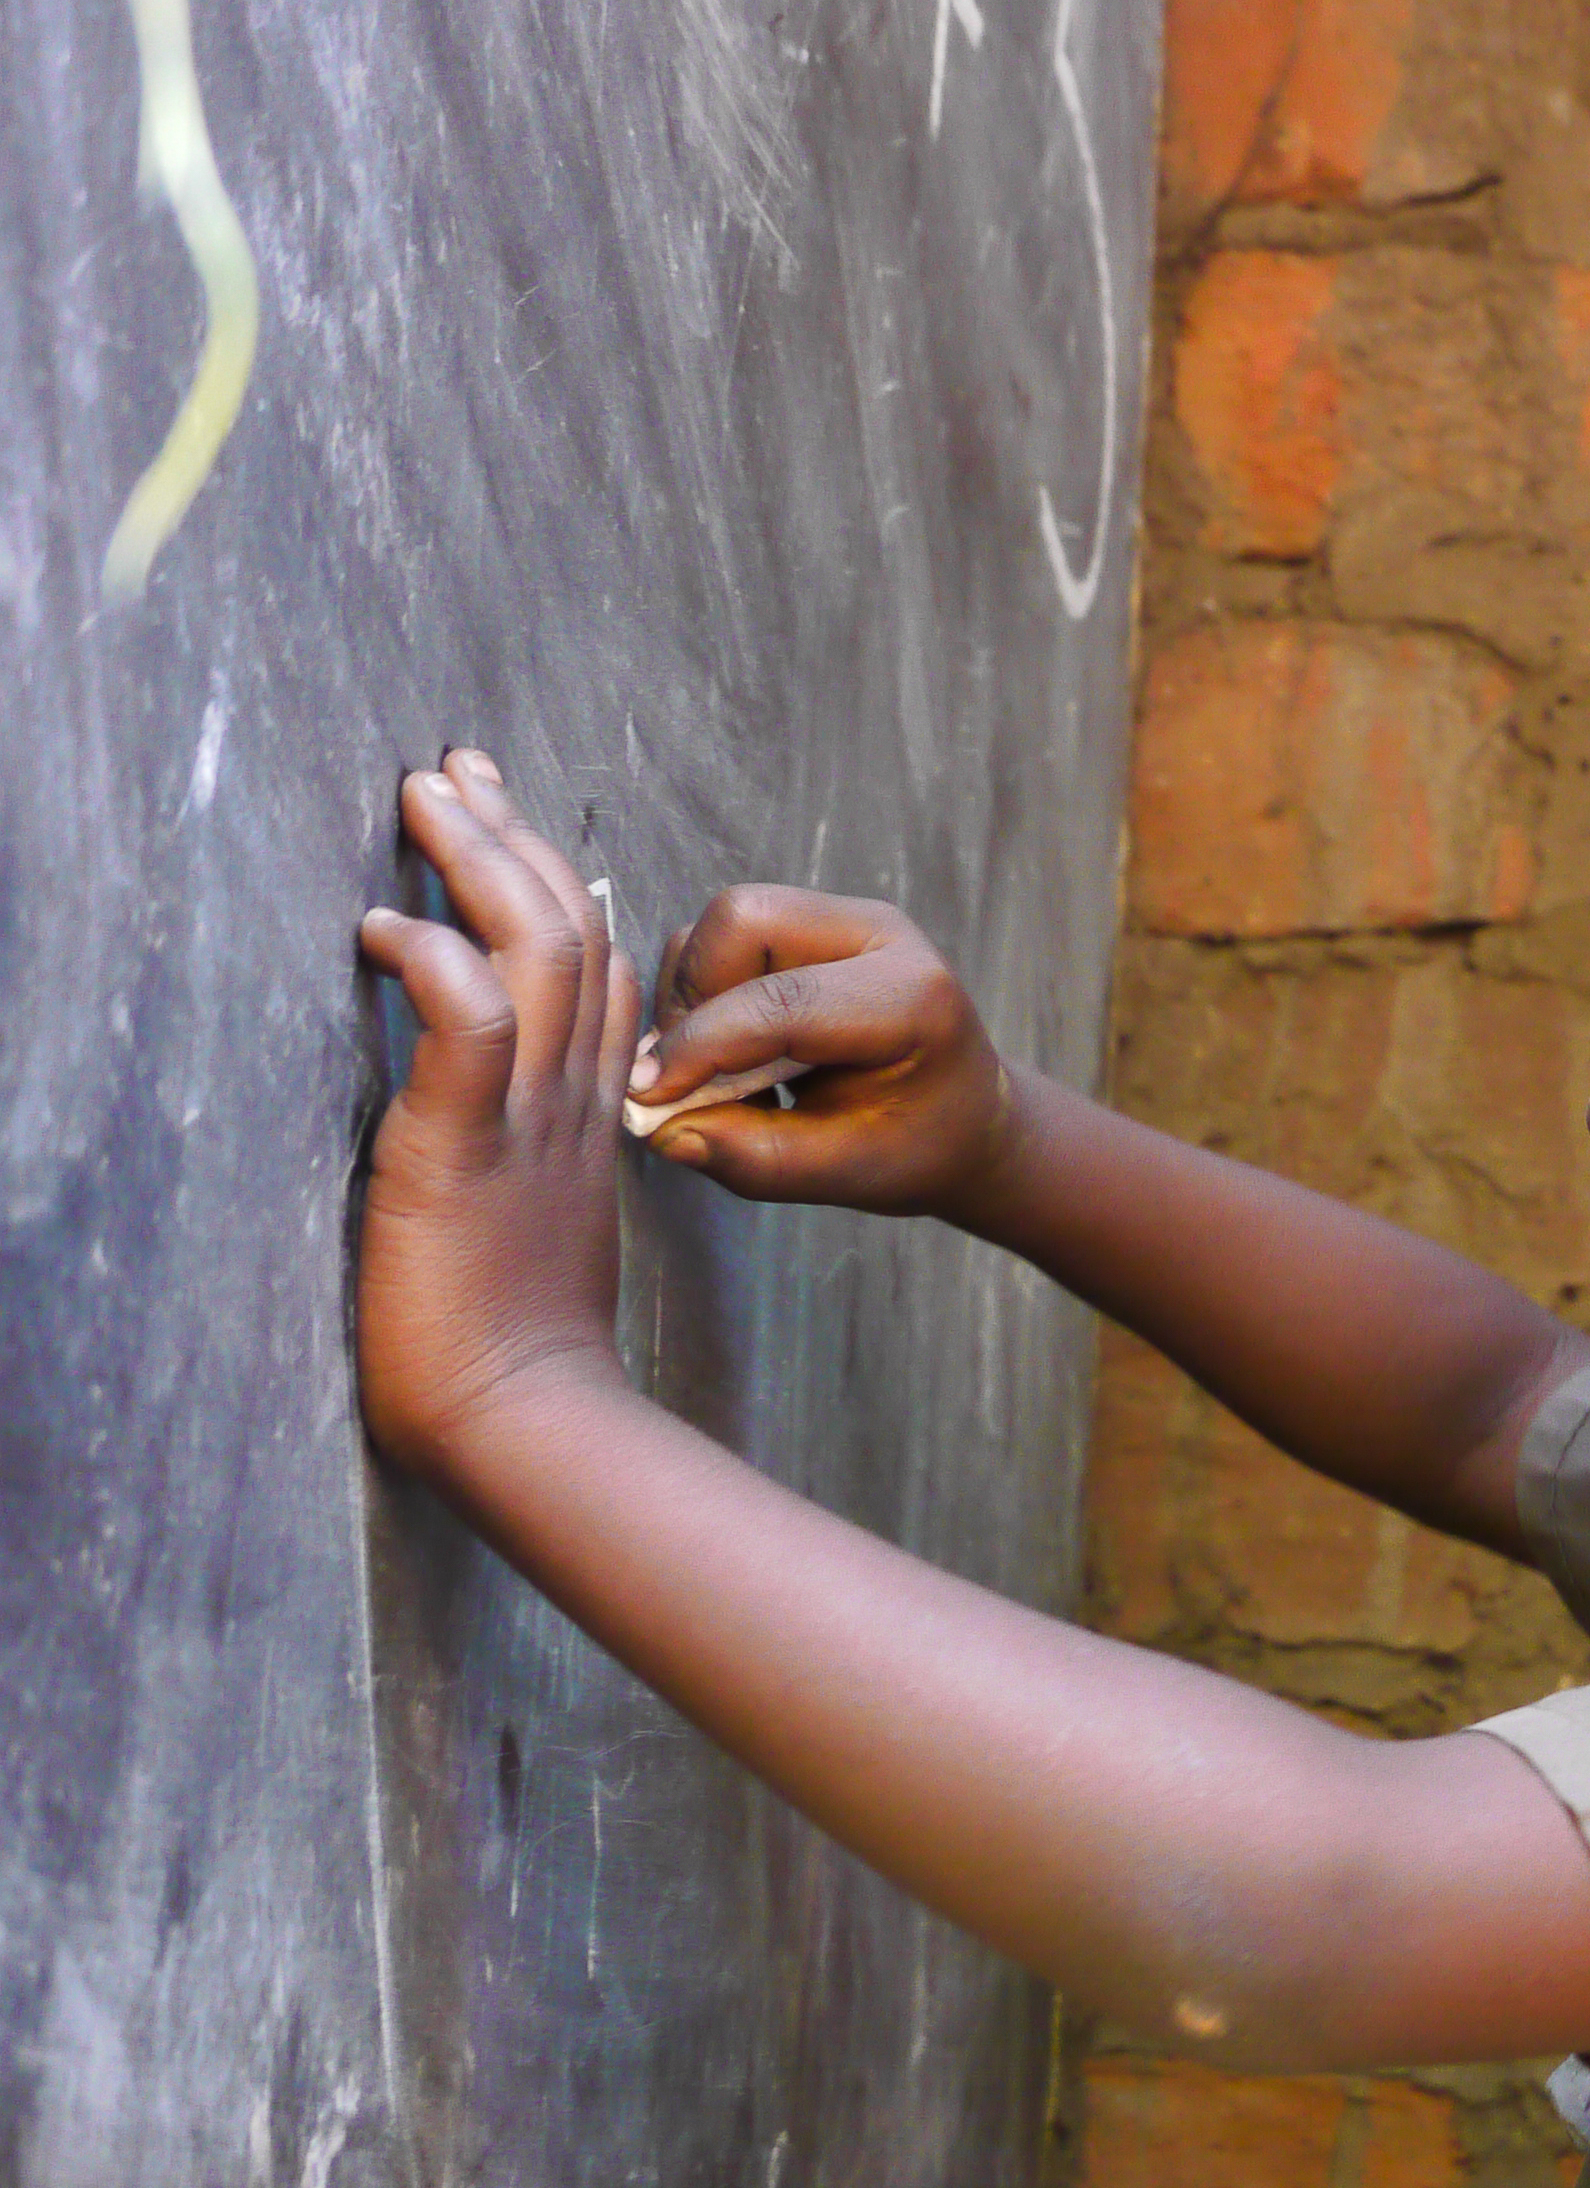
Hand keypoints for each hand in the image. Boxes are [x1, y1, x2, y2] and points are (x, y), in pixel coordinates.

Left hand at [354, 753, 641, 1476]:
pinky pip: (466, 1028)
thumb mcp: (544, 1219)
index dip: (557, 880)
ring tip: (425, 797)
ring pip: (535, 953)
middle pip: (573, 932)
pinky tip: (387, 929)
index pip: (605, 970)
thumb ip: (539, 1144)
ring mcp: (528, 1121)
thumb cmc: (520, 1347)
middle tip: (457, 769)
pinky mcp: (463, 1148)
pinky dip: (435, 963)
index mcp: (601, 1115)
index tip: (506, 817)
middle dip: (512, 836)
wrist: (528, 1419)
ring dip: (478, 863)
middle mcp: (580, 1100)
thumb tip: (493, 1091)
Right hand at [629, 886, 1014, 1216]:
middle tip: (690, 1077)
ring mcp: (846, 918)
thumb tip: (661, 1130)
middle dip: (694, 998)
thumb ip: (758, 1158)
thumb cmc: (920, 1147)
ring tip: (726, 1071)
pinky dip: (709, 992)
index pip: (782, 1002)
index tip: (647, 1096)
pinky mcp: (814, 922)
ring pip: (724, 923)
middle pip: (741, 920)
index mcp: (912, 997)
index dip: (701, 1047)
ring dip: (697, 996)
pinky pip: (728, 937)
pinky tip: (737, 1050)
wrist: (968, 1117)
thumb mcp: (850, 1174)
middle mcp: (880, 933)